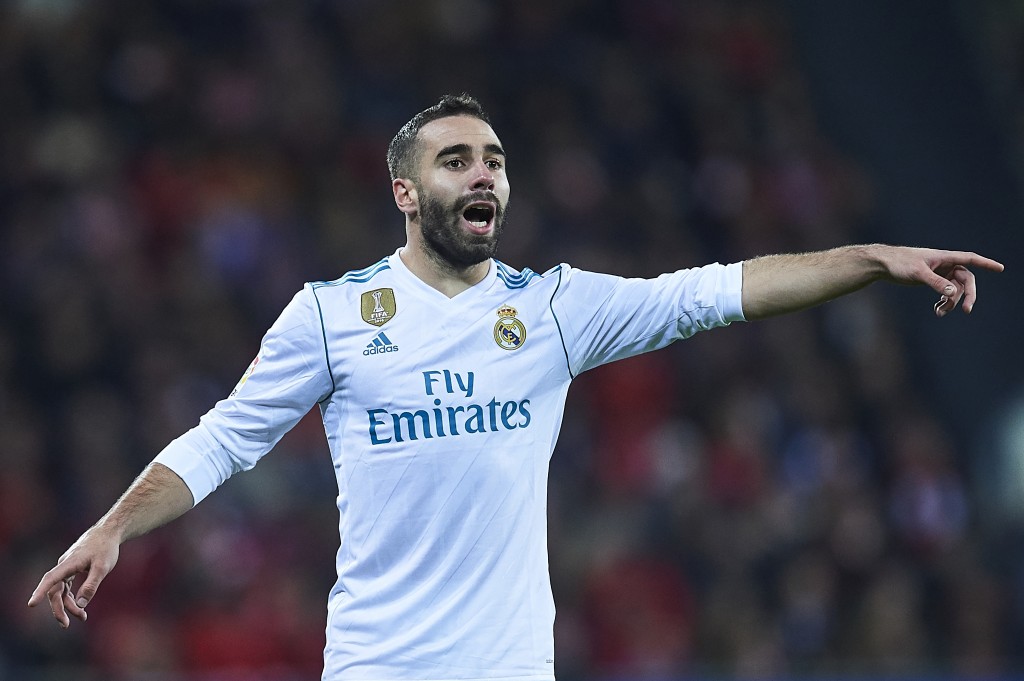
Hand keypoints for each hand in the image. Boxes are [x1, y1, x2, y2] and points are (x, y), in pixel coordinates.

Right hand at [28, 527, 119, 627]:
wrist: (108, 532)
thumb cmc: (106, 548)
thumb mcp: (103, 567)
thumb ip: (91, 585)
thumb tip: (81, 604)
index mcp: (69, 564)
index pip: (50, 579)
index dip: (40, 592)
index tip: (31, 604)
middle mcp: (63, 565)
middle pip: (54, 590)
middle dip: (59, 609)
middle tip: (65, 625)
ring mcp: (66, 567)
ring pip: (60, 590)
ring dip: (68, 605)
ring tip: (82, 617)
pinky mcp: (71, 568)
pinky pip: (66, 586)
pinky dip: (71, 597)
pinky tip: (80, 605)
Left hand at [879, 247, 1003, 316]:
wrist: (883, 264)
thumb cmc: (900, 264)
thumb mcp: (918, 273)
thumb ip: (935, 282)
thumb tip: (952, 292)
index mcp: (944, 257)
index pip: (970, 259)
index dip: (986, 263)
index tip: (1000, 268)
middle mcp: (945, 264)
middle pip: (965, 280)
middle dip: (967, 295)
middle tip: (967, 310)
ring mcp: (939, 272)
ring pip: (954, 289)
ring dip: (951, 302)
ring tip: (939, 312)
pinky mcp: (932, 280)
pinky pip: (945, 292)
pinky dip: (944, 301)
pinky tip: (937, 310)